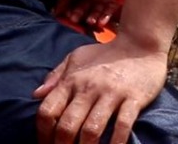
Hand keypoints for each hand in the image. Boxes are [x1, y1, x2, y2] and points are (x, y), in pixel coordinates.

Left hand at [34, 40, 166, 143]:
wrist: (141, 43)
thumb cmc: (106, 53)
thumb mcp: (76, 57)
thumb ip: (55, 76)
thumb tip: (36, 95)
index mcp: (71, 80)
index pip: (47, 111)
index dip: (42, 134)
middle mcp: (88, 88)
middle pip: (67, 126)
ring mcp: (111, 94)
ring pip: (91, 130)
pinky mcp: (133, 98)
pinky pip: (122, 125)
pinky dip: (115, 143)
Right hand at [56, 0, 126, 29]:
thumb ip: (62, 0)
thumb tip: (55, 14)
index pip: (71, 7)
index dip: (69, 14)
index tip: (67, 19)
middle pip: (83, 12)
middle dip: (80, 17)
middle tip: (77, 20)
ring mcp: (103, 0)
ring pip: (96, 14)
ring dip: (92, 19)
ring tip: (90, 20)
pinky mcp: (115, 2)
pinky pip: (109, 14)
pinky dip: (105, 18)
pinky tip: (101, 21)